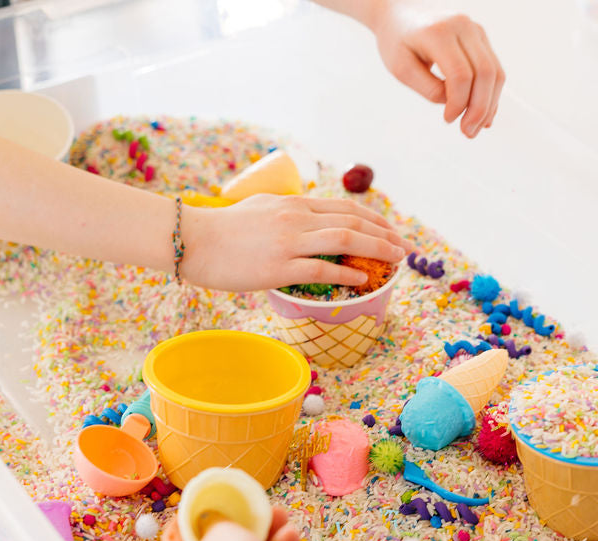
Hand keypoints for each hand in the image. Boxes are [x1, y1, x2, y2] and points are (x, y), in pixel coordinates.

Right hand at [179, 194, 410, 291]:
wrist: (191, 239)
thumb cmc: (221, 230)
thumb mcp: (260, 209)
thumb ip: (287, 214)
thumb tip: (306, 221)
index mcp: (294, 204)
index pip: (345, 207)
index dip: (374, 219)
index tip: (391, 230)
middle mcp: (296, 217)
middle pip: (353, 221)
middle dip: (385, 234)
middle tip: (405, 249)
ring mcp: (289, 241)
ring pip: (345, 239)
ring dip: (376, 250)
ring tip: (395, 261)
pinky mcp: (278, 267)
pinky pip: (322, 269)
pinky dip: (347, 272)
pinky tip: (363, 278)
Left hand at [368, 1, 503, 137]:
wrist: (401, 14)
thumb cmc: (397, 41)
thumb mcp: (400, 67)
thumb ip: (426, 86)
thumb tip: (451, 103)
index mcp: (439, 32)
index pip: (460, 74)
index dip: (458, 102)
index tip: (448, 120)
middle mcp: (463, 27)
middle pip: (484, 73)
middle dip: (479, 108)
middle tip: (468, 133)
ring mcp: (476, 30)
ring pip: (495, 72)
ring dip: (489, 105)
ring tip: (476, 128)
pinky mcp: (481, 38)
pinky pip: (494, 69)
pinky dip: (491, 94)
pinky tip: (483, 114)